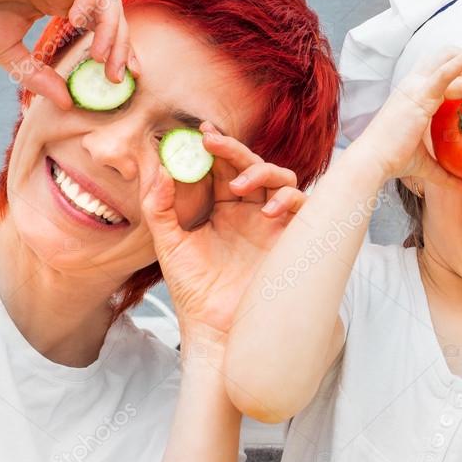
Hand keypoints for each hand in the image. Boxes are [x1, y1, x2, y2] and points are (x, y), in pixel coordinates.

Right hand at [0, 0, 135, 109]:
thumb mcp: (11, 58)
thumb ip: (40, 77)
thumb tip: (66, 103)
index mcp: (57, 5)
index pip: (102, 23)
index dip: (118, 47)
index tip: (122, 76)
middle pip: (111, 9)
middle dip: (120, 43)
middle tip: (114, 75)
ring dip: (110, 24)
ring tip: (98, 54)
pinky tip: (77, 23)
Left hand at [141, 123, 305, 341]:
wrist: (214, 328)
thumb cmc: (192, 291)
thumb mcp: (169, 244)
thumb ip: (159, 207)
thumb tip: (159, 169)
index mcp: (223, 210)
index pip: (223, 168)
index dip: (214, 148)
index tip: (199, 133)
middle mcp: (250, 212)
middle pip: (251, 166)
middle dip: (234, 150)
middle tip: (212, 142)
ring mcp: (273, 224)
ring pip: (281, 178)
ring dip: (262, 171)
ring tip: (238, 186)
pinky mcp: (291, 239)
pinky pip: (302, 206)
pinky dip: (290, 199)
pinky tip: (269, 209)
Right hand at [350, 45, 461, 195]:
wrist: (372, 162)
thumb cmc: (392, 162)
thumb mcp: (425, 166)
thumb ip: (448, 175)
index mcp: (415, 95)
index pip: (443, 72)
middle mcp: (415, 84)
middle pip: (449, 58)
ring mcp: (416, 86)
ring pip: (456, 69)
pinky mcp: (420, 94)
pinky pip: (445, 72)